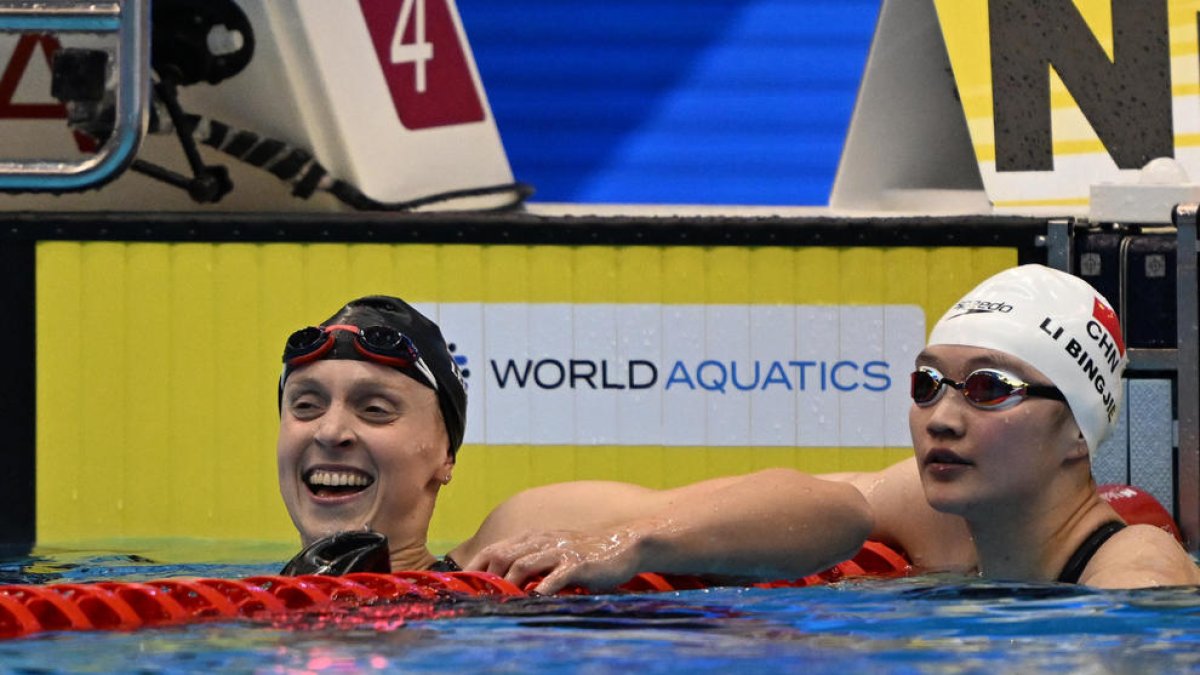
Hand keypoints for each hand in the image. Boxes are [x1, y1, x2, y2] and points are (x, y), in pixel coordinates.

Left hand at [463, 528, 641, 594]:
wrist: (623, 544)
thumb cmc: (586, 552)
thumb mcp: (555, 550)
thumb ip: (533, 561)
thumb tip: (506, 579)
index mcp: (534, 538)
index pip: (495, 549)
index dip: (477, 565)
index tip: (464, 583)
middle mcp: (542, 541)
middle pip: (504, 555)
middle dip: (487, 576)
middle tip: (477, 596)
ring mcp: (559, 551)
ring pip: (524, 564)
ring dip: (509, 583)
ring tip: (499, 600)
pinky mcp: (577, 564)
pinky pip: (555, 576)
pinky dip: (542, 588)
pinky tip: (534, 599)